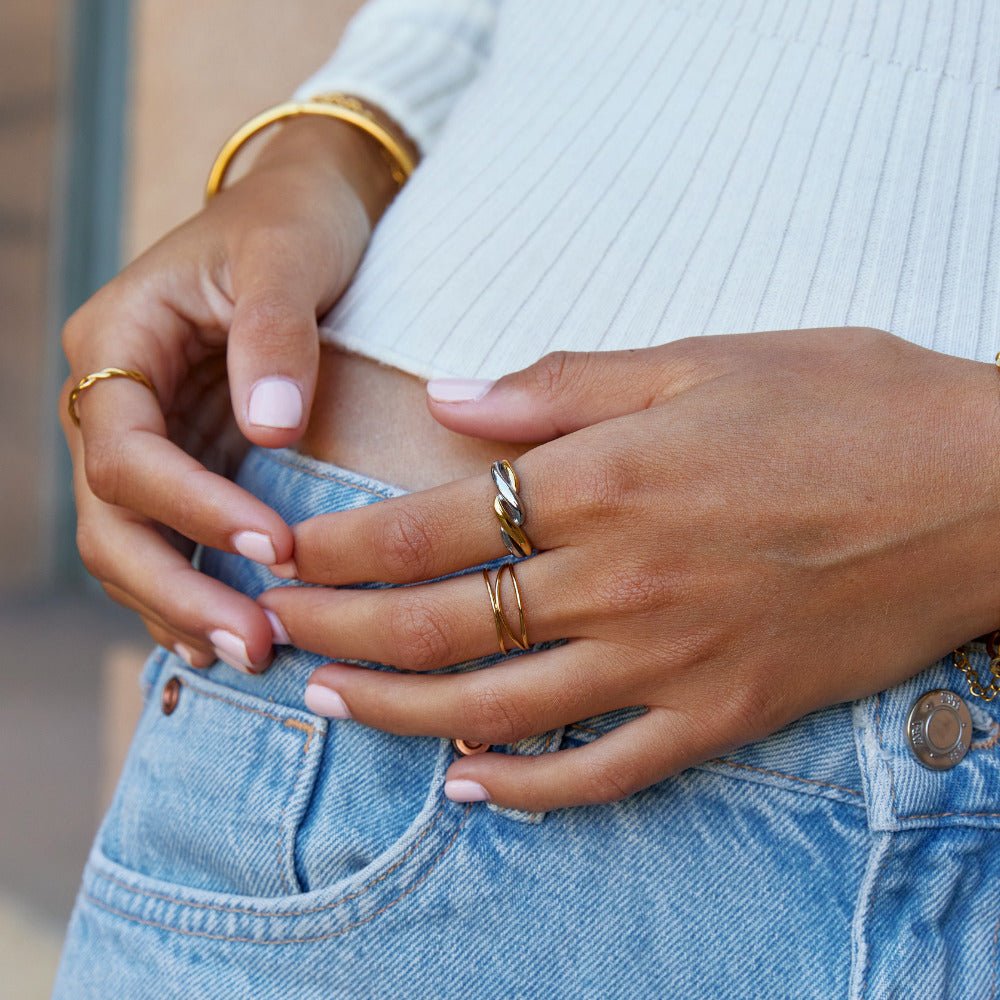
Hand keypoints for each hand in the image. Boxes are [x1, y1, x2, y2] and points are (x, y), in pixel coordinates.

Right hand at [59, 117, 394, 671]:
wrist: (305, 211)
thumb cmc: (294, 222)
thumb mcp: (286, 257)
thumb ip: (275, 336)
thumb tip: (271, 427)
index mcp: (119, 342)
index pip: (126, 451)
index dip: (192, 508)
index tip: (275, 547)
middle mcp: (115, 397)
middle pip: (110, 516)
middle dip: (175, 585)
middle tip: (253, 644)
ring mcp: (146, 434)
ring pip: (129, 540)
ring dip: (180, 604)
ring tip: (249, 654)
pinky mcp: (186, 458)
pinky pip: (166, 536)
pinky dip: (190, 587)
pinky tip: (228, 632)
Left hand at [259, 327, 999, 809]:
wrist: (983, 489)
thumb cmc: (847, 402)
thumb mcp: (702, 360)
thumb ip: (564, 386)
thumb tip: (452, 399)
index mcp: (608, 479)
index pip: (430, 527)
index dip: (341, 544)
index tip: (286, 550)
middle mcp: (622, 579)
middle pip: (441, 623)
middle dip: (339, 627)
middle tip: (271, 631)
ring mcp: (671, 659)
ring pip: (499, 708)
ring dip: (400, 710)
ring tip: (330, 703)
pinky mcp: (723, 714)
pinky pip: (606, 772)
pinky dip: (530, 789)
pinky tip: (469, 787)